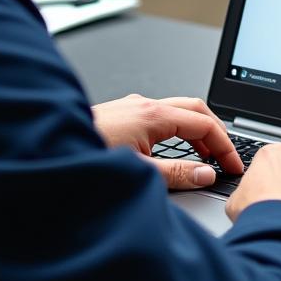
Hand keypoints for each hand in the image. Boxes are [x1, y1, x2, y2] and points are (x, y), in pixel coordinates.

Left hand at [91, 93, 243, 189]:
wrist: (46, 149)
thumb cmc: (84, 156)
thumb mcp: (138, 173)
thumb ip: (176, 175)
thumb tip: (205, 175)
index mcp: (152, 115)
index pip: (203, 123)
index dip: (224, 145)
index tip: (233, 165)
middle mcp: (143, 105)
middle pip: (194, 109)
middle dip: (215, 133)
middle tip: (226, 159)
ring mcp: (131, 108)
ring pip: (176, 111)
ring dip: (195, 131)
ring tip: (205, 158)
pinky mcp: (121, 116)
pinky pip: (160, 117)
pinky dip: (176, 131)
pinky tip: (173, 151)